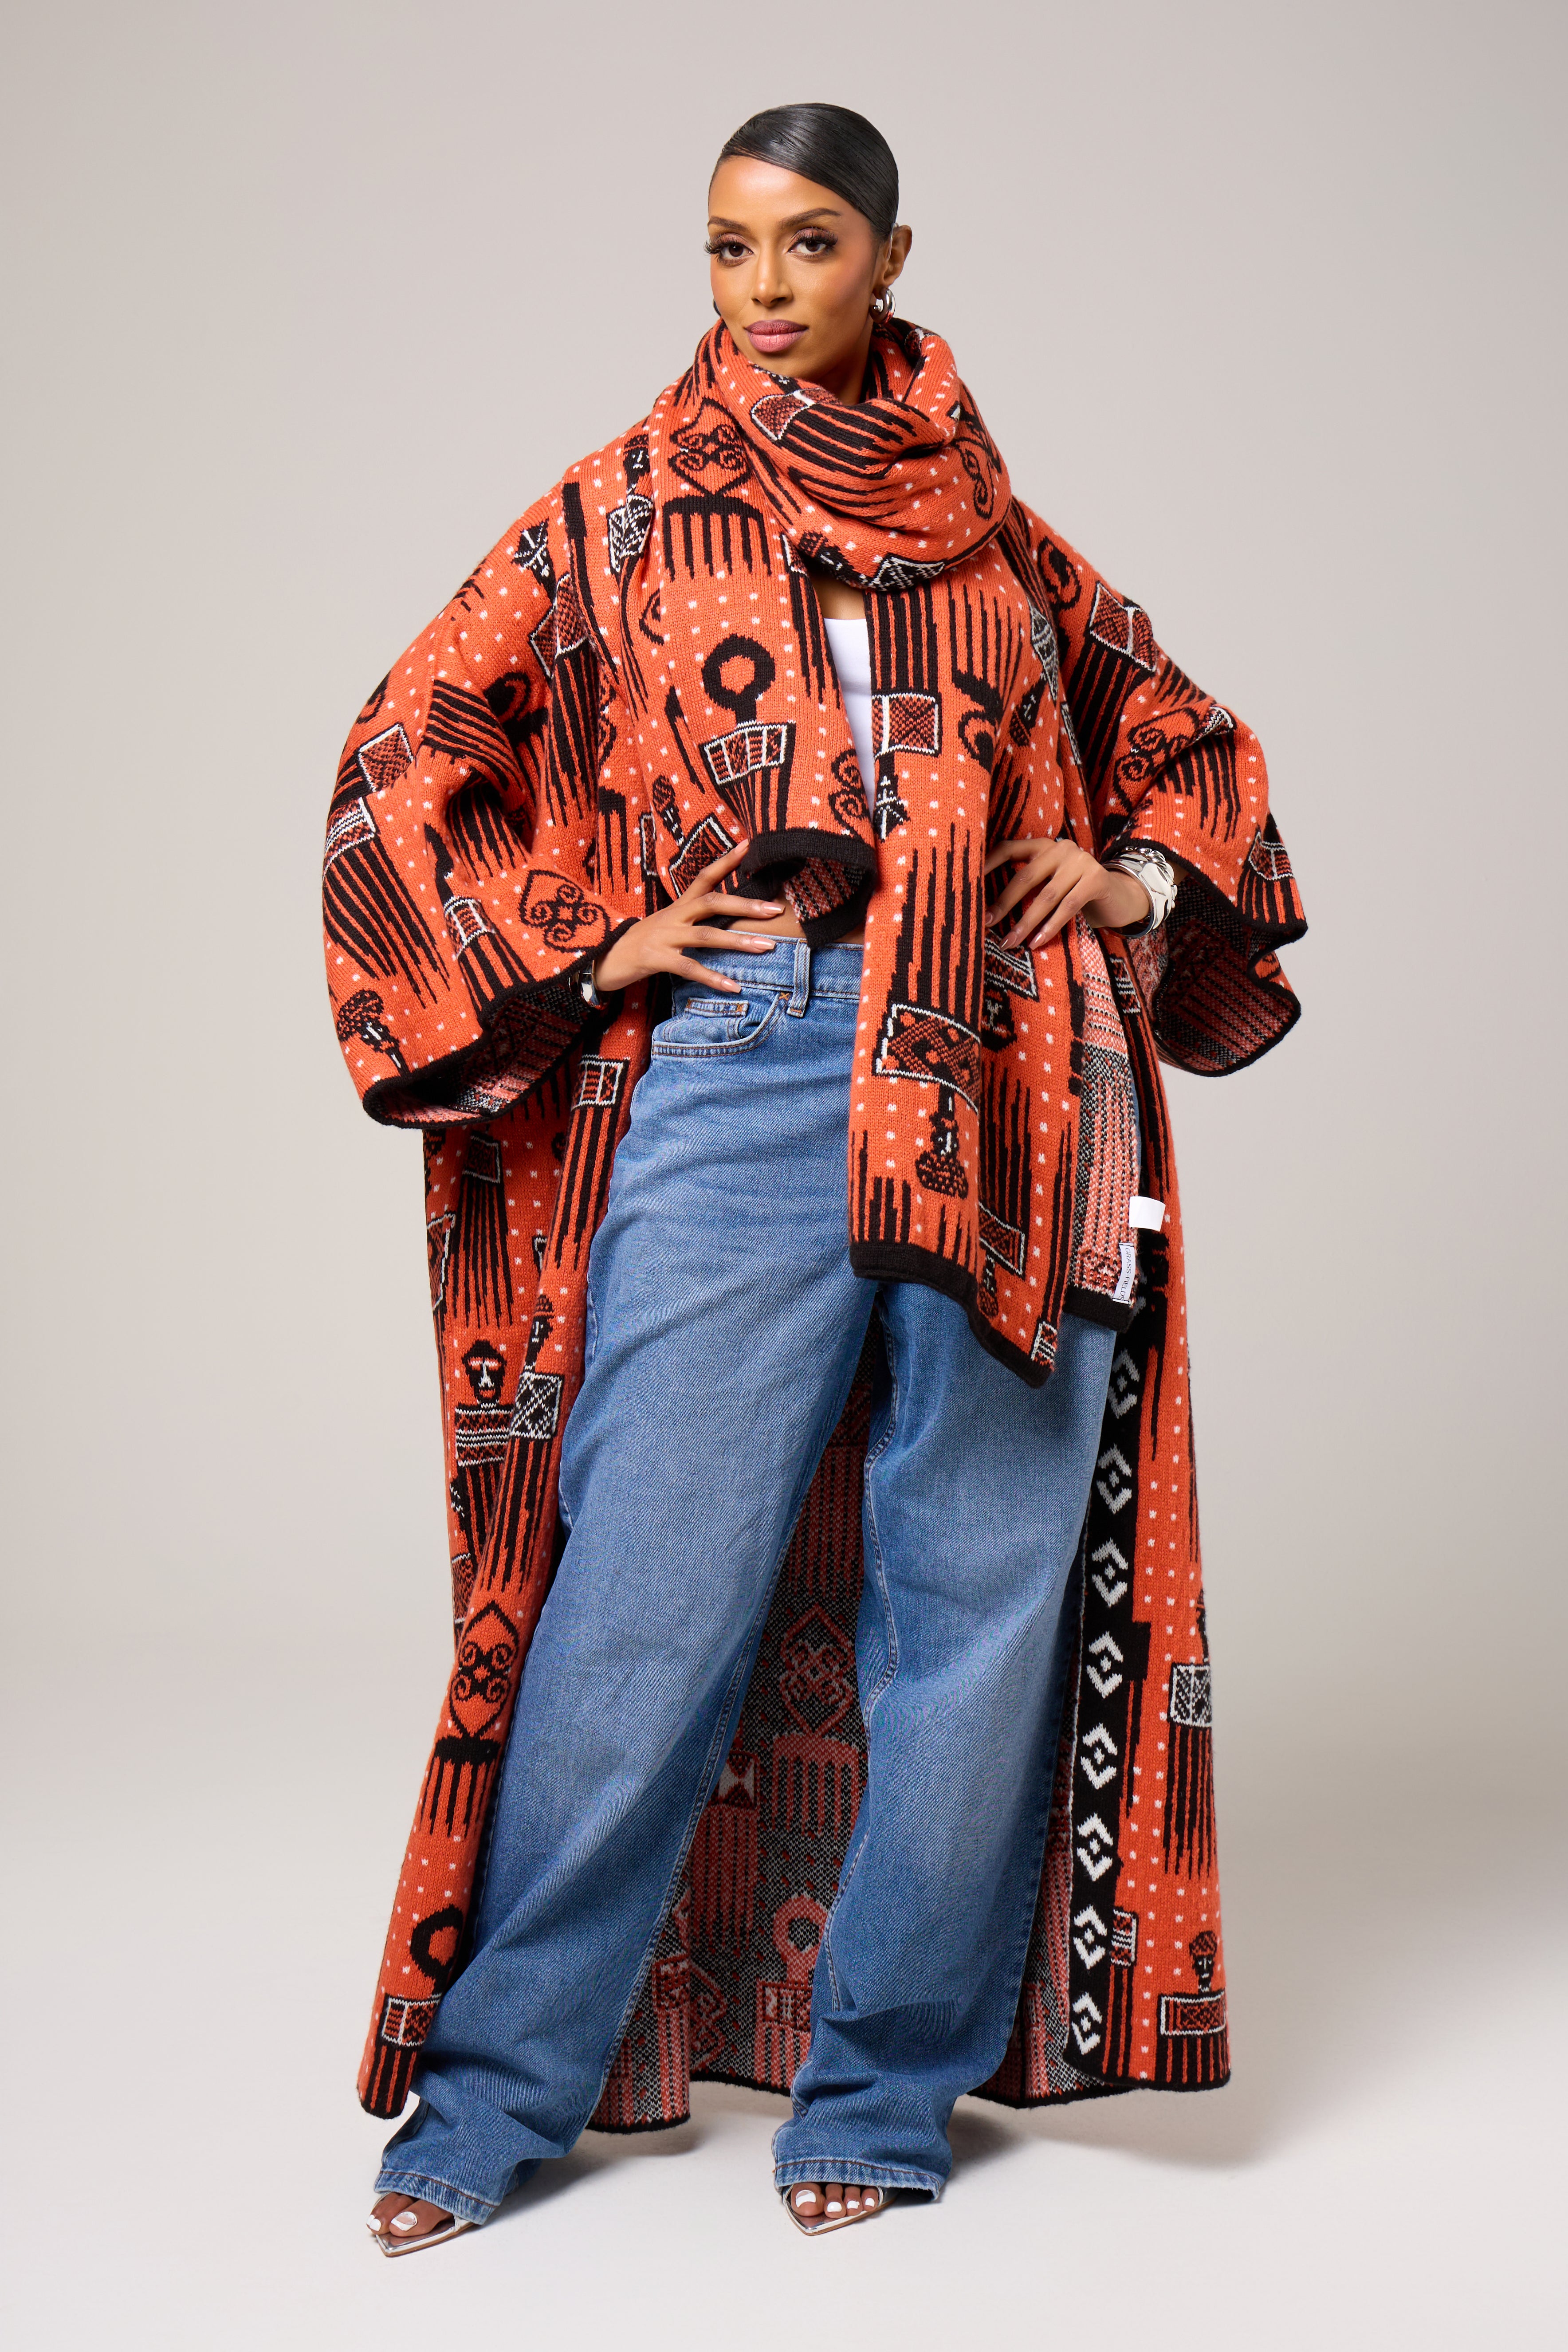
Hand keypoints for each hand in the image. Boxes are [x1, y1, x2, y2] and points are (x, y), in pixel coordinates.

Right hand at [591, 839, 783, 994]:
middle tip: (775, 909)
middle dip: (745, 905)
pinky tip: (734, 987)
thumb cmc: (640, 944)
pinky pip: (689, 968)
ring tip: (767, 946)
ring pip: (706, 936)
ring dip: (738, 941)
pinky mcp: (655, 959)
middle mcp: (672, 916)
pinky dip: (713, 978)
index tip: (750, 846)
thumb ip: (693, 920)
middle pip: (712, 903)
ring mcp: (663, 937)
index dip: (726, 862)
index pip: (704, 877)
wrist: (600, 958)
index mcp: (677, 906)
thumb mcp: (667, 925)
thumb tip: (727, 921)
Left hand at [983, 838, 1149, 950]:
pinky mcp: (1097, 879)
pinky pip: (1068, 906)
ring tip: (1010, 942)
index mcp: (1044, 846)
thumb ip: (1028, 886)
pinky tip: (1036, 942)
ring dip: (1025, 922)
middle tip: (986, 924)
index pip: (1009, 848)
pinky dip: (1050, 927)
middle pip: (1025, 876)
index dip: (988, 863)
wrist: (1119, 896)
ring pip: (1046, 895)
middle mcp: (1061, 848)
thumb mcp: (1050, 884)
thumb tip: (989, 911)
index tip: (967, 881)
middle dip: (1004, 902)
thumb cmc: (1074, 893)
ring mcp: (1081, 861)